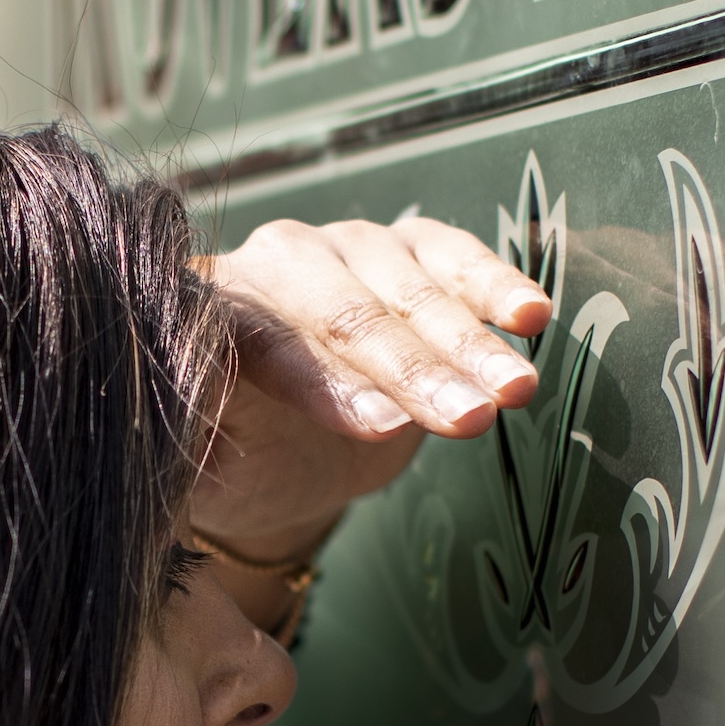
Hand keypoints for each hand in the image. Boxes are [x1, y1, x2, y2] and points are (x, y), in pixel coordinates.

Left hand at [194, 212, 553, 565]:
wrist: (287, 449)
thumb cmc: (243, 462)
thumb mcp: (207, 478)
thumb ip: (194, 457)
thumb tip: (197, 443)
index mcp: (211, 314)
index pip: (266, 341)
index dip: (324, 383)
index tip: (380, 429)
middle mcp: (274, 265)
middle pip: (346, 313)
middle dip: (411, 368)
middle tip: (467, 417)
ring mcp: (343, 248)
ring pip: (408, 288)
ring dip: (467, 341)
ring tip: (513, 392)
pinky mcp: (403, 247)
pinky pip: (450, 254)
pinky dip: (492, 284)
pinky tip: (530, 315)